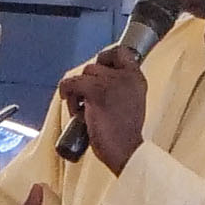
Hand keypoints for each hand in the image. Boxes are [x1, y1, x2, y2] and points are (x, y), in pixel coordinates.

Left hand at [56, 46, 149, 171]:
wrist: (126, 152)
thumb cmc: (124, 135)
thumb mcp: (130, 103)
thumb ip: (120, 88)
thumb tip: (97, 78)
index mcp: (137, 79)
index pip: (121, 52)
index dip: (105, 57)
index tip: (98, 71)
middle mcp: (127, 76)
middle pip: (95, 64)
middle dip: (87, 82)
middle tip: (89, 102)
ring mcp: (112, 82)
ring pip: (84, 74)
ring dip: (78, 91)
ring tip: (83, 111)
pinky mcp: (96, 91)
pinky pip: (71, 83)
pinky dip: (67, 93)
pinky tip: (73, 108)